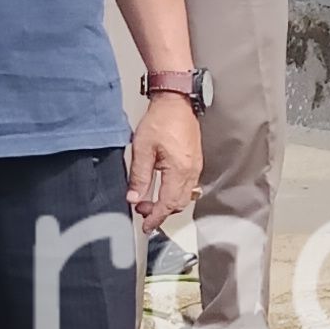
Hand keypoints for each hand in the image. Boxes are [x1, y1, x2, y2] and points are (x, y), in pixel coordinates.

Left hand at [129, 98, 203, 229]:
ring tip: (150, 200)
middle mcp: (191, 171)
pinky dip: (175, 193)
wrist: (176, 103)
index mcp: (179, 170)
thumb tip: (134, 197)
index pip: (168, 204)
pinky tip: (163, 188)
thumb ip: (139, 176)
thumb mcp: (142, 149)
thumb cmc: (161, 120)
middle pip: (178, 204)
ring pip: (185, 196)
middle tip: (143, 211)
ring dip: (168, 203)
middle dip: (161, 212)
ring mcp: (195, 167)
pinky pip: (188, 186)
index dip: (156, 218)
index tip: (146, 225)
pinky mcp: (194, 162)